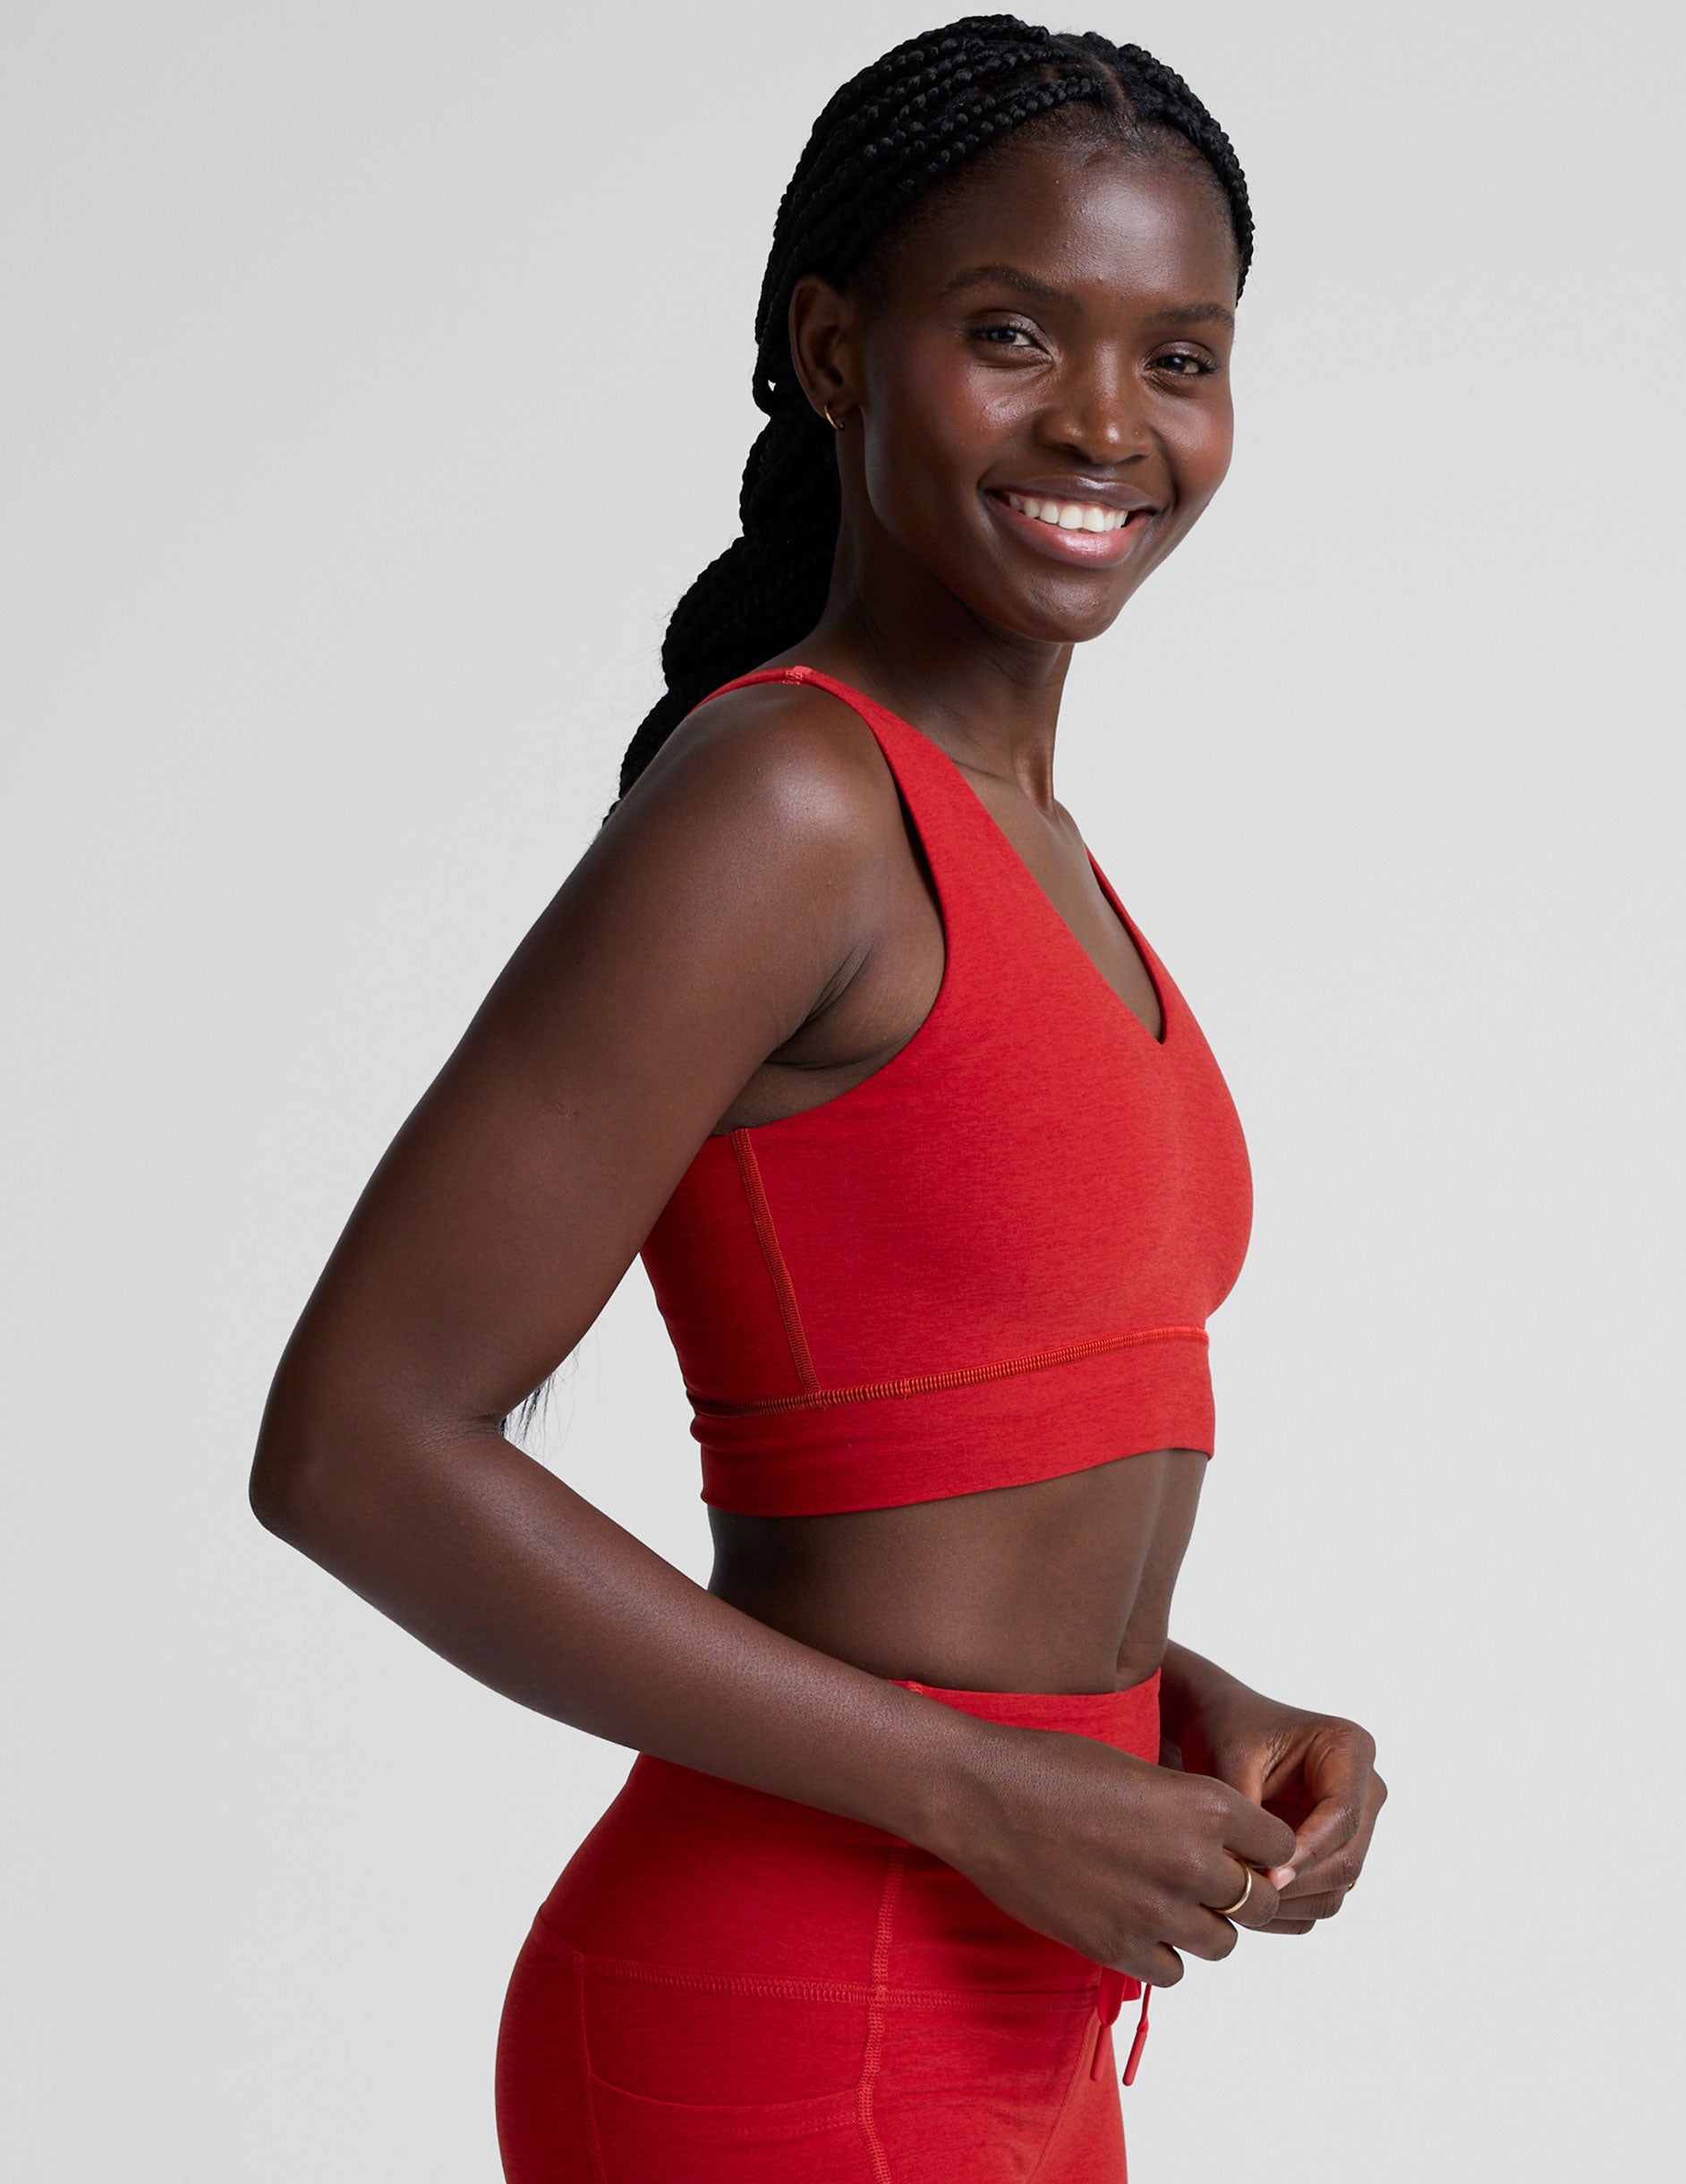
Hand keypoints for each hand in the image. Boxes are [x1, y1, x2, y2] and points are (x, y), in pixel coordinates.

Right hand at [927, 1719, 1299, 1985]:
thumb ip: (1192, 1811)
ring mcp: (1155, 1912)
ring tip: (1166, 1900)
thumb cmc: (1055, 1766)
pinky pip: (1173, 1971)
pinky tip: (1134, 1922)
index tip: (1244, 1849)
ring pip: (1222, 1944)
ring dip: (1203, 1925)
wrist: (982, 1796)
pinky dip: (1162, 1953)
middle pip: (1260, 1902)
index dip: (1264, 1849)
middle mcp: (1192, 1863)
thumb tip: (1227, 1847)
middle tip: (1208, 1881)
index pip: (1280, 1846)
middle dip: (1241, 1893)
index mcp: (1206, 1807)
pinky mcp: (1117, 1948)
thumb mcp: (1141, 1768)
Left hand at [1168, 1661, 1385, 1934]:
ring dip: (1293, 1902)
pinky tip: (1251, 1903)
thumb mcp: (1230, 1759)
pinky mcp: (1339, 1852)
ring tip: (1242, 1900)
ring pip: (1340, 1886)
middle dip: (1297, 1883)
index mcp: (1349, 1748)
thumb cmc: (1226, 1730)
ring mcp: (1358, 1825)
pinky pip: (1326, 1896)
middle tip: (1247, 1898)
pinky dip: (1292, 1908)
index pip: (1342, 1816)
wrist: (1221, 1728)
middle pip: (1348, 1857)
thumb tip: (1249, 1874)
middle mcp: (1365, 1788)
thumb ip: (1245, 1813)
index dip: (1307, 1852)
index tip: (1267, 1877)